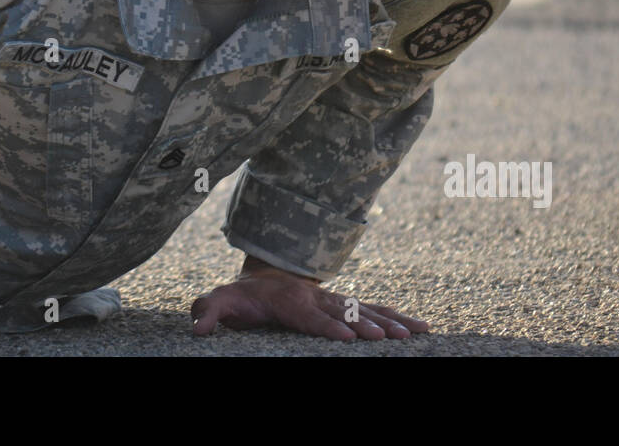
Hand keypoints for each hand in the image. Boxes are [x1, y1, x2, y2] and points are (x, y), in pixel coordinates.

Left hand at [190, 257, 429, 340]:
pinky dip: (398, 317)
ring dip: (391, 322)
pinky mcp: (346, 305)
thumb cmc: (241, 297)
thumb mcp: (219, 301)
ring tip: (414, 334)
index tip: (347, 340)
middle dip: (369, 327)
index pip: (311, 318)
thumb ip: (209, 312)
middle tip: (390, 340)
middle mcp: (317, 300)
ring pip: (367, 310)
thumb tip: (198, 328)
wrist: (263, 278)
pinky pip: (376, 310)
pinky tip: (421, 328)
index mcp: (290, 303)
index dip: (328, 328)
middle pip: (347, 314)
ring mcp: (334, 301)